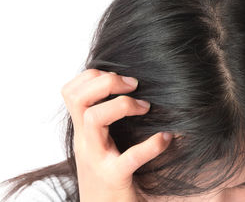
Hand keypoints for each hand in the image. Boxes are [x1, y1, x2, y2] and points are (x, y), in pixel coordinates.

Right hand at [61, 69, 172, 201]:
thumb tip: (131, 91)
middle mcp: (85, 142)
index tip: (120, 77)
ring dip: (123, 105)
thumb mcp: (99, 145)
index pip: (71, 92)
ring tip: (146, 107)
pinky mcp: (113, 178)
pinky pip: (128, 158)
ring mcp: (96, 159)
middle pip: (78, 99)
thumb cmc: (107, 176)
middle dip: (106, 82)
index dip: (91, 76)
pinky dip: (150, 145)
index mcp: (83, 132)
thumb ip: (106, 122)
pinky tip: (165, 138)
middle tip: (134, 84)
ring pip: (93, 119)